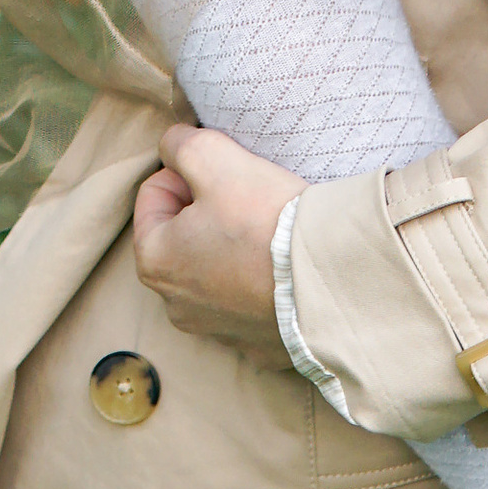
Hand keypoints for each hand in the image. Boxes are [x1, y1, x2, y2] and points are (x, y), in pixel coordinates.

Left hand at [130, 122, 302, 359]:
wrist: (333, 279)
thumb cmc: (265, 218)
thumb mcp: (212, 156)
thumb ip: (179, 144)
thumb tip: (174, 146)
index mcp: (155, 263)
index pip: (154, 194)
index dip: (187, 172)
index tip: (222, 174)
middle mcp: (177, 306)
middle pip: (183, 235)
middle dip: (207, 210)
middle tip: (246, 198)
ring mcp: (218, 331)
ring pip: (215, 269)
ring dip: (232, 247)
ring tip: (268, 232)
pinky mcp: (259, 344)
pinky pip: (251, 301)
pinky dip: (260, 281)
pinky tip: (284, 267)